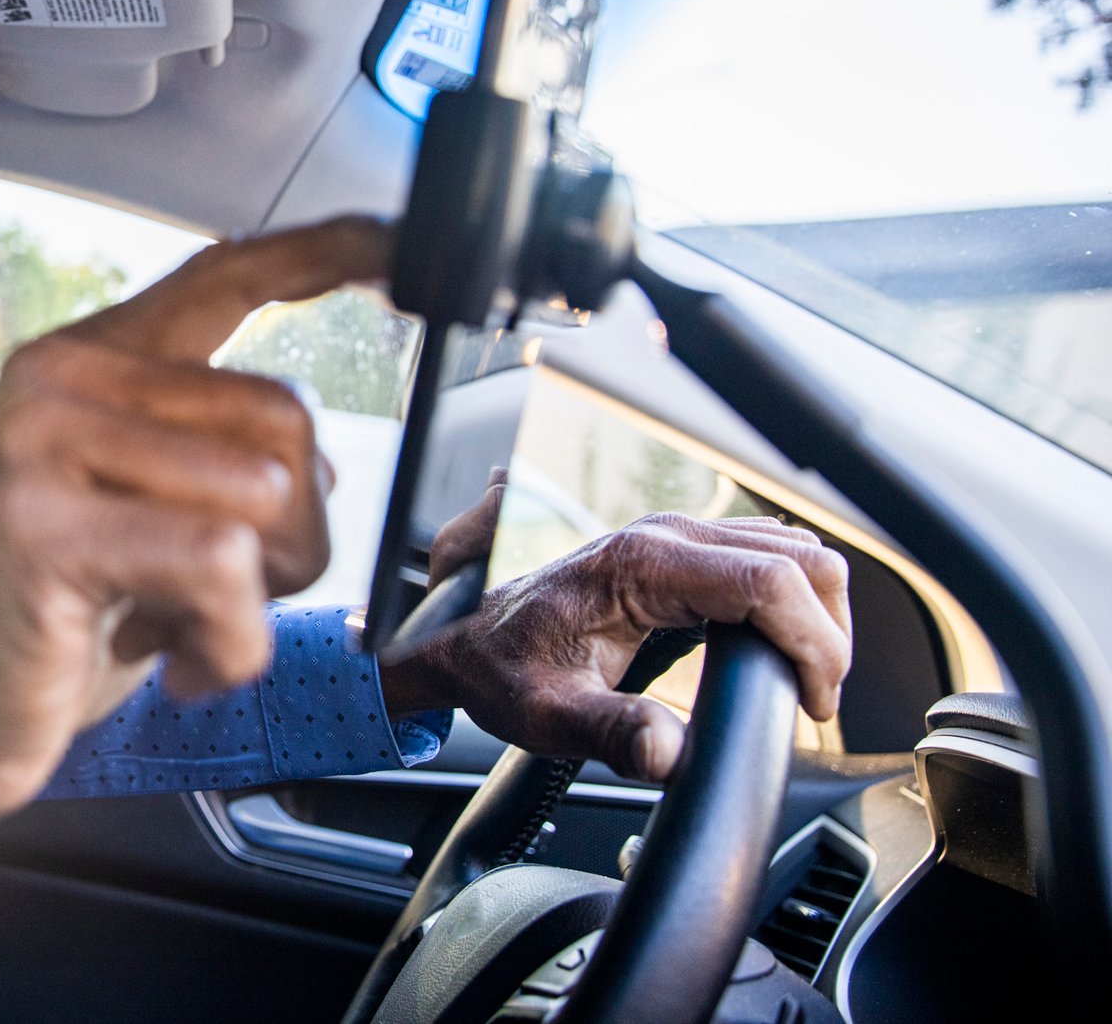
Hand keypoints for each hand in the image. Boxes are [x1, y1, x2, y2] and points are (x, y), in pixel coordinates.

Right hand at [0, 217, 388, 951]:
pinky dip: (230, 645)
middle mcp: (57, 376)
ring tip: (182, 630)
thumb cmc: (43, 627)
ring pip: (266, 493)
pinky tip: (168, 665)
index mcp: (84, 362)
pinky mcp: (39, 523)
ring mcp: (39, 441)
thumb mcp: (130, 517)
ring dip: (260, 598)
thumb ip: (202, 459)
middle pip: (283, 418)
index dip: (319, 254)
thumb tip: (314, 466)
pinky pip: (222, 567)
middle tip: (216, 600)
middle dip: (295, 538)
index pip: (219, 276)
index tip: (393, 244)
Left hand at [385, 496, 852, 781]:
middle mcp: (663, 535)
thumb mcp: (549, 716)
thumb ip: (612, 733)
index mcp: (640, 565)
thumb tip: (672, 755)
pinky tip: (776, 653)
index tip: (813, 704)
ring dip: (817, 614)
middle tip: (814, 700)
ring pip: (792, 551)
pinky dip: (793, 601)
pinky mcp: (678, 551)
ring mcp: (673, 535)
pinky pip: (764, 557)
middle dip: (827, 632)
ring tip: (802, 682)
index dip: (814, 643)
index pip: (770, 581)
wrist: (463, 638)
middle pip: (799, 557)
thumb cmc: (500, 670)